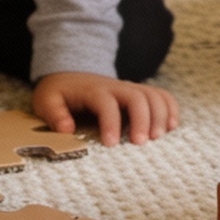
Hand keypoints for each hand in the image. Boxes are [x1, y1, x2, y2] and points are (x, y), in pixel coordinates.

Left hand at [33, 72, 177, 147]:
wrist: (71, 75)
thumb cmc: (59, 93)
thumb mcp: (47, 100)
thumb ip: (54, 113)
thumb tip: (67, 129)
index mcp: (93, 90)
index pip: (106, 102)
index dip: (111, 122)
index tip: (110, 144)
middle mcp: (115, 87)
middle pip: (136, 96)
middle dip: (143, 119)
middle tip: (140, 143)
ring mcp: (130, 88)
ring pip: (153, 94)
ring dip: (160, 114)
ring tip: (158, 138)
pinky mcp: (138, 93)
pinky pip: (161, 95)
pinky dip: (170, 108)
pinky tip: (172, 127)